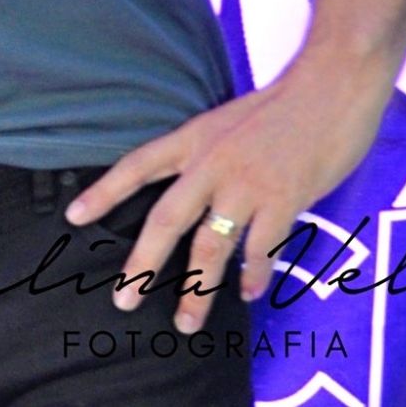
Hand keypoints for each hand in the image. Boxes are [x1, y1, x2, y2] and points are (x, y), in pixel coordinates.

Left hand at [62, 53, 392, 332]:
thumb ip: (209, 155)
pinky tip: (248, 291)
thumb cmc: (284, 105)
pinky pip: (260, 248)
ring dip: (198, 289)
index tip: (74, 217)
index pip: (137, 165)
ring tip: (187, 321)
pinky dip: (253, 274)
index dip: (104, 192)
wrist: (331, 85)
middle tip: (123, 299)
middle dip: (142, 264)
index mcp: (194, 138)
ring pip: (211, 247)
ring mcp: (247, 183)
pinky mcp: (284, 199)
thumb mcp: (229, 122)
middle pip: (166, 220)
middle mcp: (212, 163)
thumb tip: (198, 192)